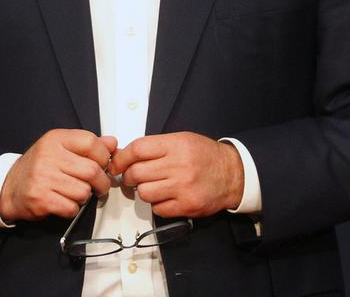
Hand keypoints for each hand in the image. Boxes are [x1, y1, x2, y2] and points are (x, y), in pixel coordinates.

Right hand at [0, 129, 118, 221]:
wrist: (10, 187)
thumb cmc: (38, 167)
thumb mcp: (60, 148)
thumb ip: (86, 145)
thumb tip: (112, 143)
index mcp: (56, 139)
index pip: (91, 142)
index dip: (103, 156)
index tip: (103, 164)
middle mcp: (49, 156)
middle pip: (92, 170)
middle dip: (101, 183)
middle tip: (98, 186)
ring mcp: (43, 177)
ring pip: (83, 191)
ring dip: (84, 197)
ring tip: (73, 193)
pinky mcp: (41, 198)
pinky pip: (72, 207)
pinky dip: (72, 209)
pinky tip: (63, 202)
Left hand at [111, 132, 242, 217]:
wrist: (233, 174)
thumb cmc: (205, 155)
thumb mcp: (180, 140)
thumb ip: (154, 147)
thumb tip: (124, 155)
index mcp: (175, 146)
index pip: (137, 150)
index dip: (121, 158)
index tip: (116, 163)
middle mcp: (179, 166)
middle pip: (136, 173)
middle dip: (128, 176)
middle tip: (131, 177)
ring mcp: (183, 188)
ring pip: (144, 193)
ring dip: (143, 191)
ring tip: (151, 186)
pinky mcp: (187, 206)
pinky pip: (158, 209)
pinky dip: (157, 204)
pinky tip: (164, 197)